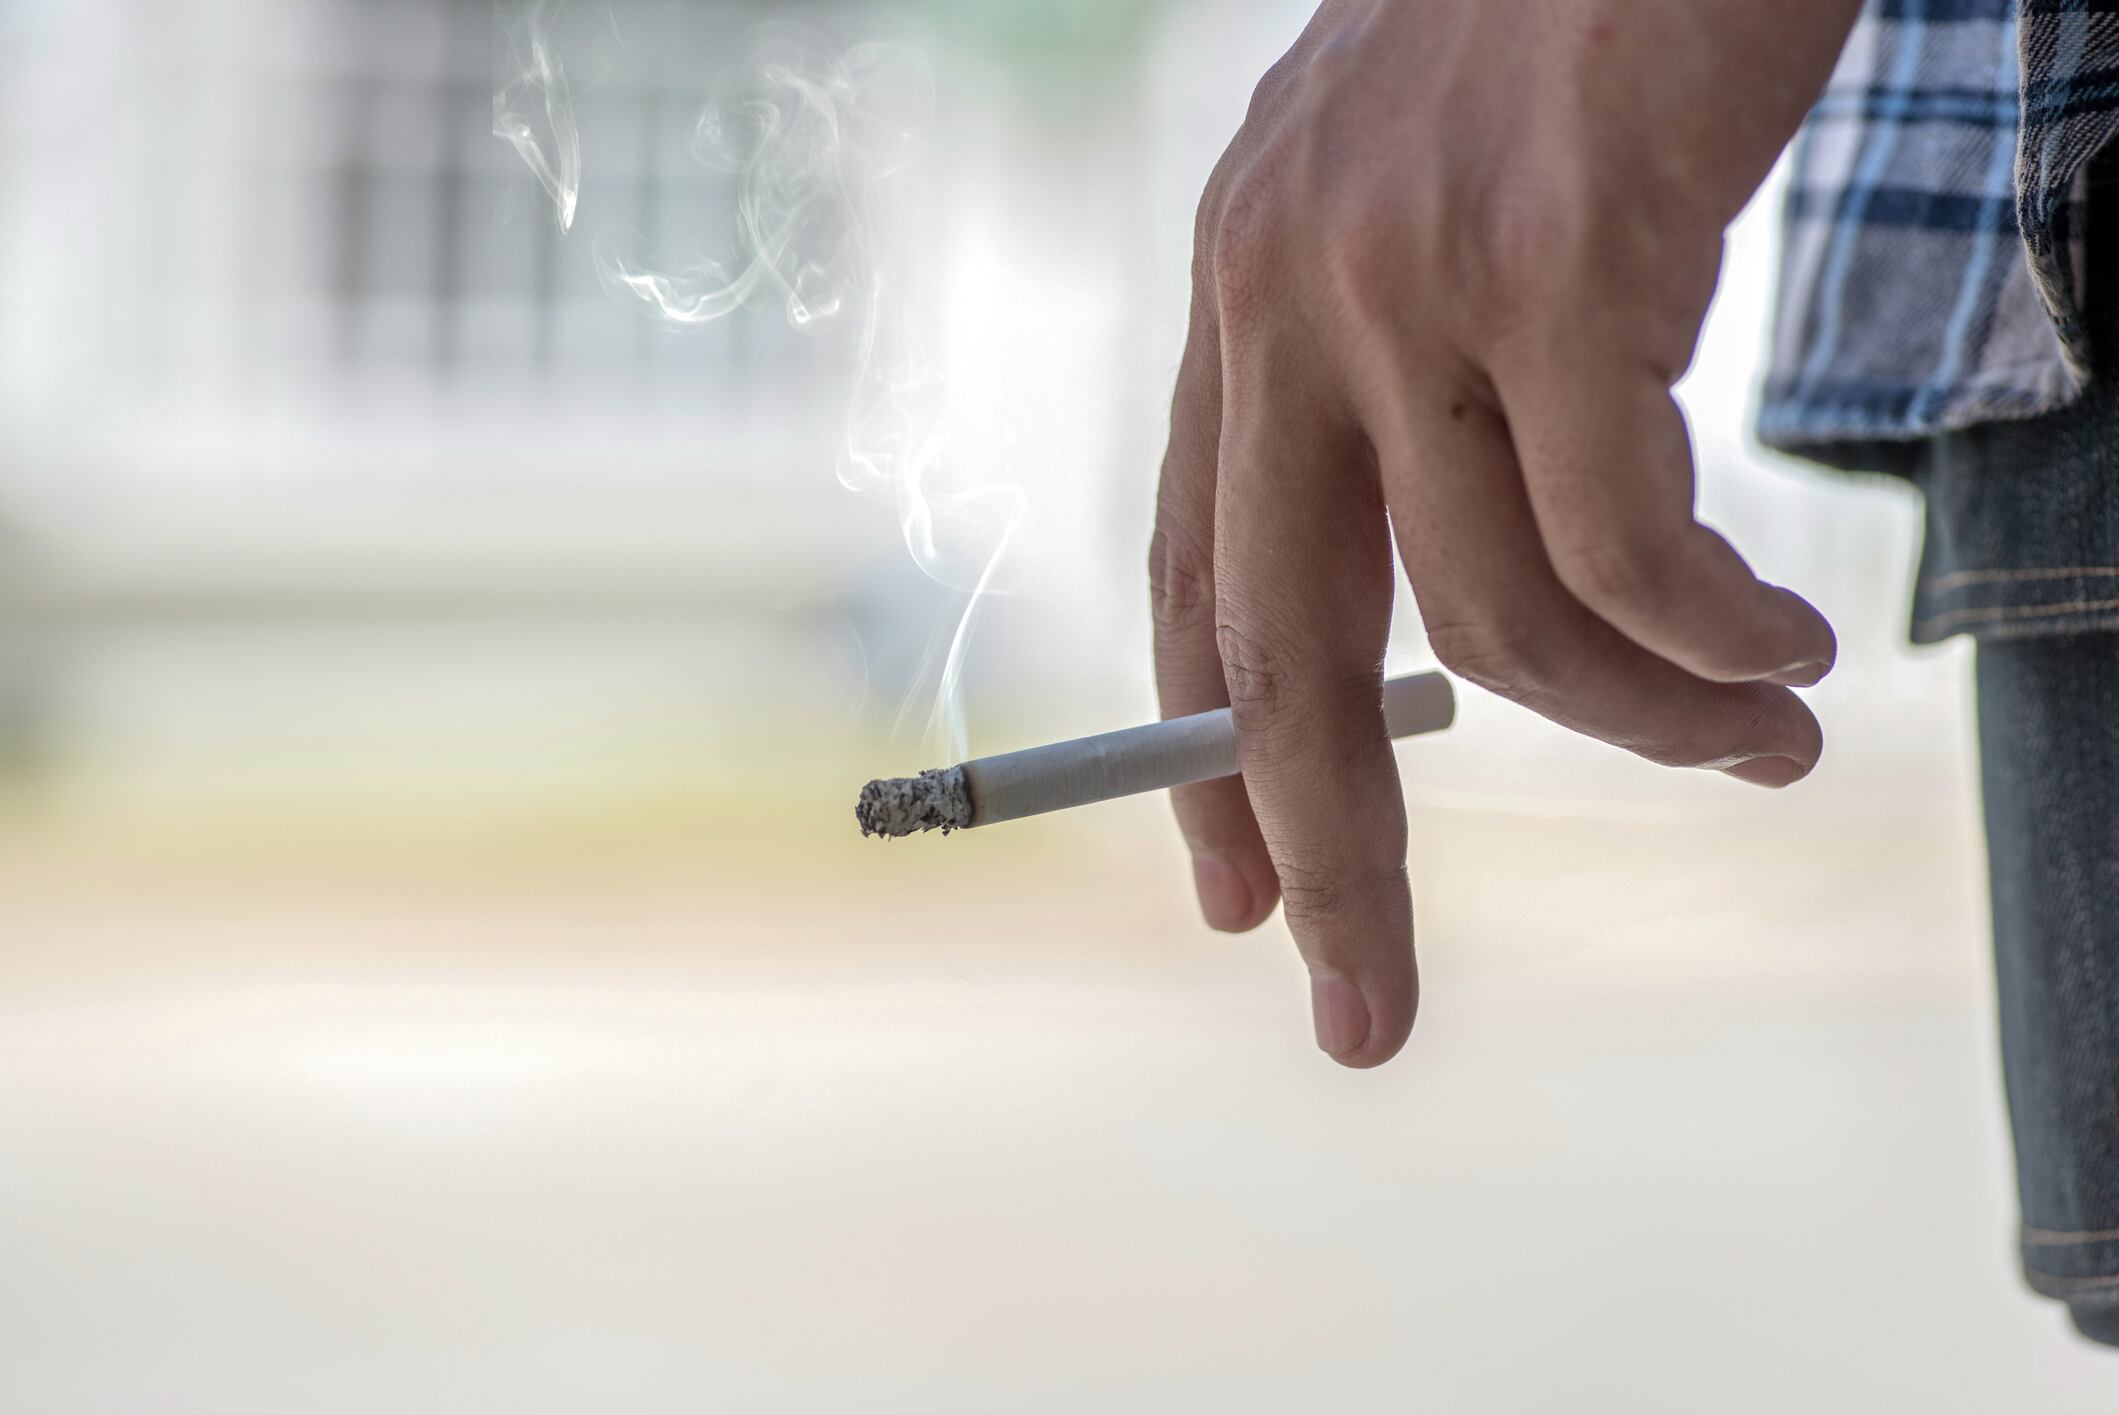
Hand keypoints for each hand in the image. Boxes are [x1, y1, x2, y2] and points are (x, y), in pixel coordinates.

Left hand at [1152, 0, 1857, 1066]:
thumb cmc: (1578, 14)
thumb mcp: (1441, 200)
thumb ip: (1408, 373)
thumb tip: (1464, 574)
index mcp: (1245, 292)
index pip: (1192, 576)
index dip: (1204, 758)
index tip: (1240, 900)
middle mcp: (1288, 297)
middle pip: (1280, 659)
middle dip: (1325, 862)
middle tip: (1357, 1016)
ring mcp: (1411, 284)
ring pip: (1501, 627)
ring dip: (1645, 729)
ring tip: (1759, 739)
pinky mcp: (1557, 268)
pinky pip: (1629, 551)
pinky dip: (1710, 639)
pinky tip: (1781, 651)